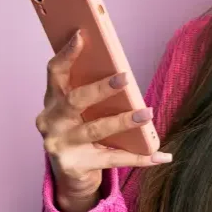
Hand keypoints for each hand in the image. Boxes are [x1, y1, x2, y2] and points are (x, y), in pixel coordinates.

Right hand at [35, 30, 171, 211]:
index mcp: (52, 101)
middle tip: (125, 77)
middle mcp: (50, 121)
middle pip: (75, 99)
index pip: (55, 72)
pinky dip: (140, 157)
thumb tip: (122, 71)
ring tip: (148, 113)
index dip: (67, 53)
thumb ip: (92, 92)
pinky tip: (161, 155)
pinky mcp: (74, 166)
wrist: (71, 176)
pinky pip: (112, 158)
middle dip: (101, 88)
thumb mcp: (82, 111)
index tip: (82, 35)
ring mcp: (60, 145)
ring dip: (124, 120)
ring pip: (95, 128)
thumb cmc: (80, 132)